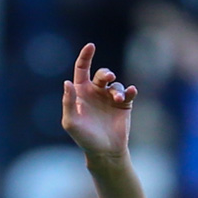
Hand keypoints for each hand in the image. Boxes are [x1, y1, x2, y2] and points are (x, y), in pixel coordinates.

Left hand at [61, 43, 136, 159]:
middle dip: (106, 73)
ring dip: (117, 88)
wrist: (104, 151)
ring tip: (117, 97)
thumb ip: (68, 102)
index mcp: (81, 92)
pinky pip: (129, 91)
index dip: (86, 56)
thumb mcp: (71, 122)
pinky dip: (131, 90)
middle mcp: (96, 92)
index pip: (82, 69)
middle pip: (102, 74)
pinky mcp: (124, 104)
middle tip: (108, 78)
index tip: (91, 46)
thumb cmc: (84, 137)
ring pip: (116, 84)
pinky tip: (130, 92)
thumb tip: (66, 82)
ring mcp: (110, 98)